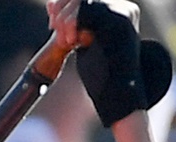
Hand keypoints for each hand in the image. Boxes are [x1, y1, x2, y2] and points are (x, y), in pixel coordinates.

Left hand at [52, 0, 171, 127]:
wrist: (119, 97)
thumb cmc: (103, 76)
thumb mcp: (82, 43)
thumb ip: (69, 23)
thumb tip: (49, 3)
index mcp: (121, 12)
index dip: (64, 5)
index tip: (52, 23)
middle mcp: (126, 9)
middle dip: (62, 9)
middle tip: (53, 26)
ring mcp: (125, 14)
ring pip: (85, 1)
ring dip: (66, 18)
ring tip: (64, 39)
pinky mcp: (120, 22)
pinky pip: (88, 10)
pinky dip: (73, 22)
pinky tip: (71, 40)